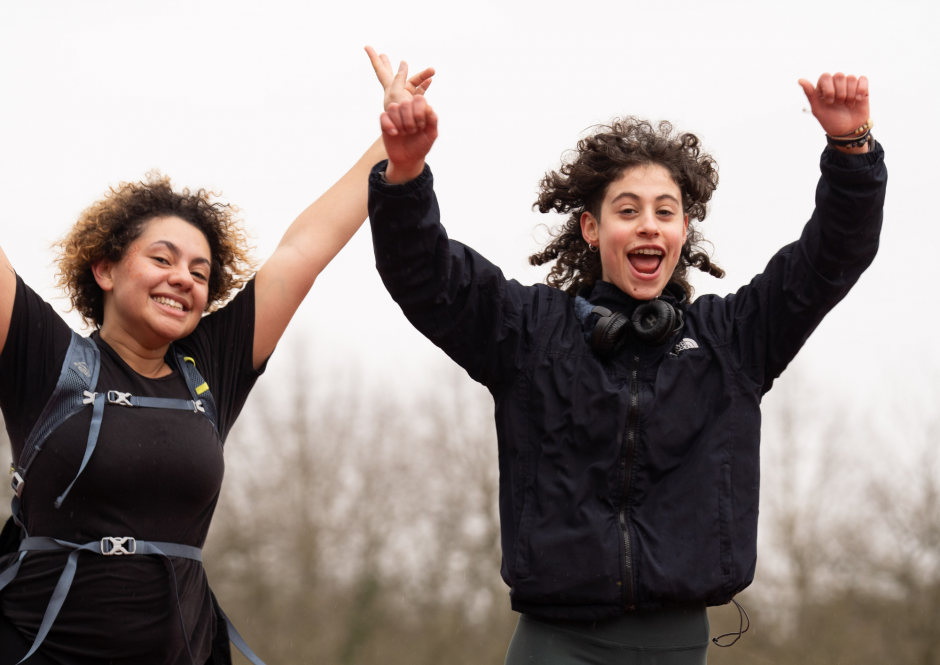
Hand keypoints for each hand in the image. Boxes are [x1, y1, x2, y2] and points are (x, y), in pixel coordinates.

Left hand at [365, 46, 434, 110]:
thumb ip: (399, 77)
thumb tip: (403, 62)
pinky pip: (421, 91)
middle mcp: (397, 90)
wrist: (401, 138)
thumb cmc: (396, 115)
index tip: (366, 47)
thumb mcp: (395, 93)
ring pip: (413, 81)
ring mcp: (406, 97)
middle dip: (387, 64)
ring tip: (432, 70)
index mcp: (389, 88)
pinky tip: (430, 80)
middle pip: (392, 74)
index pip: (381, 70)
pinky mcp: (415, 104)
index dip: (374, 59)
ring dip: (422, 75)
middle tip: (382, 55)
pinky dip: (425, 85)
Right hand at [379, 62, 438, 183]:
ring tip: (404, 133)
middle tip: (413, 130)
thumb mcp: (431, 136)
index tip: (422, 125)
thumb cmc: (421, 147)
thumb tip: (431, 109)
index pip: (419, 99)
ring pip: (394, 108)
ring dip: (400, 122)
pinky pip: (384, 117)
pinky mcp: (385, 123)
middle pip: (405, 102)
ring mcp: (395, 115)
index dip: (419, 110)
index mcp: (419, 109)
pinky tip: (394, 134)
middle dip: (410, 118)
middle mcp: (407, 109)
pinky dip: (389, 124)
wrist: (407, 161)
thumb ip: (433, 122)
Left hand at [799, 72, 870, 138]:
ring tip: (848, 105)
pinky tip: (858, 100)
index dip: (828, 89)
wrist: (848, 131)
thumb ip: (810, 94)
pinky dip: (861, 90)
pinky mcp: (862, 87)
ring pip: (850, 78)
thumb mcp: (818, 110)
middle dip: (839, 93)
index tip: (829, 103)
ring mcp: (849, 85)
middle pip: (839, 76)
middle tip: (839, 104)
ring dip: (850, 95)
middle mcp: (836, 83)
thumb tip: (800, 79)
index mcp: (823, 87)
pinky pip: (863, 79)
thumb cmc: (831, 121)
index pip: (825, 76)